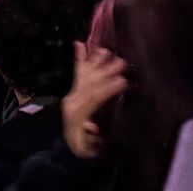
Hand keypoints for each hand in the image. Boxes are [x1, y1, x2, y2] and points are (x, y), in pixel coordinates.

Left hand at [61, 44, 128, 160]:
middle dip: (105, 71)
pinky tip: (78, 44)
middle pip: (90, 82)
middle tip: (121, 61)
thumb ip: (89, 138)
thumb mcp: (87, 148)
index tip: (123, 81)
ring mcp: (72, 93)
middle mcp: (72, 99)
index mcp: (77, 112)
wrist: (69, 146)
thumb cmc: (83, 148)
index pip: (93, 97)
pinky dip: (79, 58)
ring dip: (95, 61)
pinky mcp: (73, 91)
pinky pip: (77, 72)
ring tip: (106, 50)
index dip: (108, 89)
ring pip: (84, 74)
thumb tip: (91, 126)